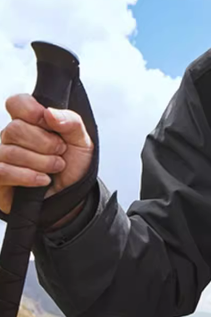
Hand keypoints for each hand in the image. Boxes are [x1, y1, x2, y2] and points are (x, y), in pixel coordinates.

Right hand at [0, 94, 93, 220]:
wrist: (73, 198)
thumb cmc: (73, 168)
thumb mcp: (82, 142)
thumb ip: (71, 122)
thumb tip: (48, 112)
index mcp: (30, 123)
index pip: (17, 103)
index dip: (32, 111)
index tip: (50, 124)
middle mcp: (11, 138)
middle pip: (15, 128)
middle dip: (45, 144)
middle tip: (60, 153)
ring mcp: (2, 157)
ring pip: (11, 151)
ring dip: (42, 163)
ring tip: (56, 168)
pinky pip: (2, 171)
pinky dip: (27, 176)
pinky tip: (43, 180)